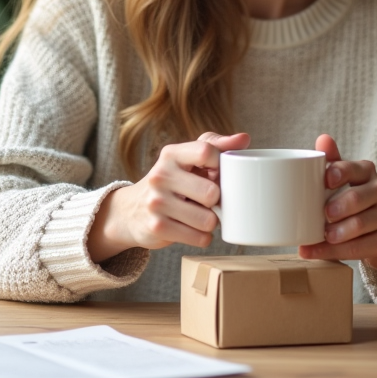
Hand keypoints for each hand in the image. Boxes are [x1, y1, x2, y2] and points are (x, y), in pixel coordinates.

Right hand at [88, 131, 249, 262]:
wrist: (131, 211)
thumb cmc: (172, 180)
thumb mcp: (188, 158)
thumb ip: (216, 145)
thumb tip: (244, 139)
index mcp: (171, 154)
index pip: (206, 151)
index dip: (221, 164)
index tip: (219, 173)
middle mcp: (160, 175)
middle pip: (211, 192)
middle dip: (217, 200)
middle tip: (210, 201)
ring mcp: (156, 202)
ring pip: (208, 220)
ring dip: (212, 221)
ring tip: (202, 215)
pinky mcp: (157, 228)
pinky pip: (200, 238)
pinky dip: (203, 237)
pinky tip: (194, 229)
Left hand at [298, 134, 376, 281]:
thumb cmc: (353, 201)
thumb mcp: (343, 180)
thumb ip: (332, 161)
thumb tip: (323, 138)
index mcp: (366, 171)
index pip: (354, 168)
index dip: (340, 172)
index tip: (325, 180)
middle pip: (359, 197)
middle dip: (341, 206)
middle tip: (324, 214)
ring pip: (361, 223)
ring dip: (339, 232)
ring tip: (323, 236)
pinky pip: (362, 247)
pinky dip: (335, 252)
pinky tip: (316, 252)